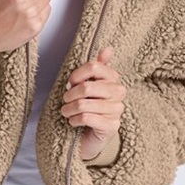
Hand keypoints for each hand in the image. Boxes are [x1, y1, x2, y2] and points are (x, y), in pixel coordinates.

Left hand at [60, 46, 125, 160]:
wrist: (91, 135)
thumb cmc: (89, 106)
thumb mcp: (90, 84)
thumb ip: (97, 66)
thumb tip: (109, 49)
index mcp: (113, 78)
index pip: (94, 67)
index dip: (77, 75)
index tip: (70, 83)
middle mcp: (119, 92)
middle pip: (87, 87)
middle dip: (70, 95)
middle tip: (65, 100)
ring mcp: (117, 110)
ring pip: (83, 104)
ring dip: (69, 109)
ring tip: (66, 111)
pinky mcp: (112, 126)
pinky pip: (86, 118)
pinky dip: (74, 120)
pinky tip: (73, 122)